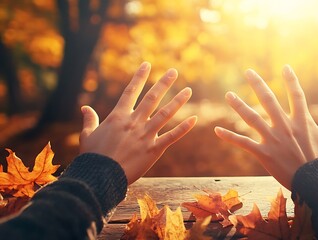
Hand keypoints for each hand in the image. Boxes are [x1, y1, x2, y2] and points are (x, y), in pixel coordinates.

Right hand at [79, 62, 196, 184]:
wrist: (100, 176)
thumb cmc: (93, 156)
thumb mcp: (88, 135)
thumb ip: (89, 120)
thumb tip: (85, 108)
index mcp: (118, 116)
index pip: (130, 91)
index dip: (139, 77)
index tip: (147, 65)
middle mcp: (134, 122)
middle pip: (152, 98)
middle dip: (163, 83)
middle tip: (174, 72)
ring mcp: (145, 135)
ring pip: (165, 114)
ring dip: (177, 101)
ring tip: (188, 90)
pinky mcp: (154, 149)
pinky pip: (172, 136)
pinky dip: (183, 128)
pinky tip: (194, 119)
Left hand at [215, 65, 317, 188]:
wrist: (317, 182)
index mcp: (302, 121)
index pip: (296, 95)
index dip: (291, 80)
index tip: (285, 67)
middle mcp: (285, 126)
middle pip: (269, 100)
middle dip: (258, 84)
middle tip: (248, 72)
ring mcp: (273, 139)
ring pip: (252, 118)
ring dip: (239, 105)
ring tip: (228, 94)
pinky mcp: (264, 153)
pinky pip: (244, 143)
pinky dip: (230, 137)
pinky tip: (217, 130)